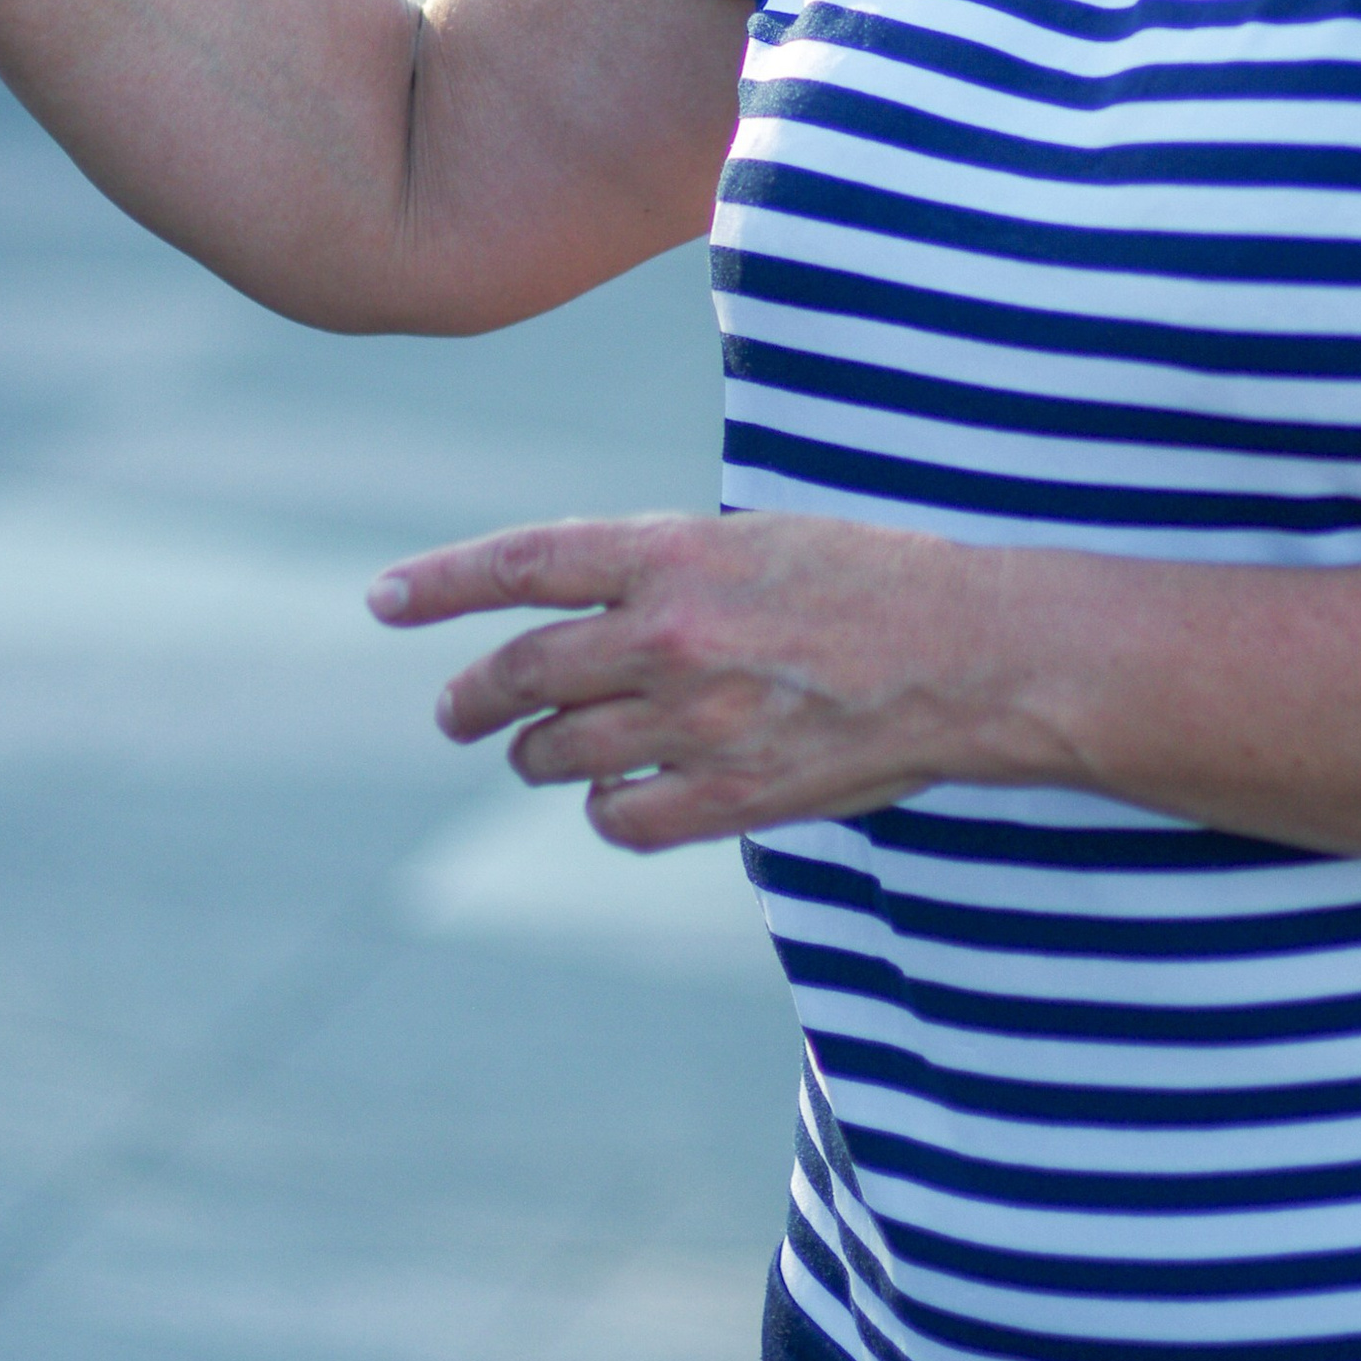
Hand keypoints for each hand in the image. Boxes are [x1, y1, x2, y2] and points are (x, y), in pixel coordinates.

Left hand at [379, 511, 1048, 848]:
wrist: (978, 653)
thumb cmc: (877, 580)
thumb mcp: (758, 541)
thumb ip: (666, 572)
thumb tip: (584, 607)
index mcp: (675, 553)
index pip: (523, 564)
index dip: (441, 582)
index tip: (382, 600)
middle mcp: (670, 635)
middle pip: (522, 673)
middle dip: (471, 698)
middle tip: (454, 712)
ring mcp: (698, 722)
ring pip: (559, 753)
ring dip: (535, 753)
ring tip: (537, 752)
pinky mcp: (734, 795)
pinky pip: (623, 819)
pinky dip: (606, 809)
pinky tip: (617, 797)